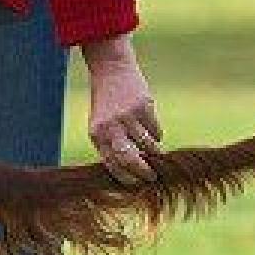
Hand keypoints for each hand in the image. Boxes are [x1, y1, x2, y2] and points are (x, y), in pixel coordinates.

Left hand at [80, 34, 160, 184]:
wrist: (112, 71)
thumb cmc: (106, 103)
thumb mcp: (100, 124)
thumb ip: (110, 145)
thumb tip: (129, 171)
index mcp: (97, 134)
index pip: (112, 164)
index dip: (126, 177)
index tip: (136, 183)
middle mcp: (111, 127)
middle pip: (130, 159)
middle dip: (143, 171)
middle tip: (152, 177)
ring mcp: (128, 117)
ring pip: (148, 146)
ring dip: (154, 153)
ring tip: (157, 153)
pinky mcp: (143, 107)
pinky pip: (156, 131)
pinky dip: (157, 135)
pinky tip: (151, 127)